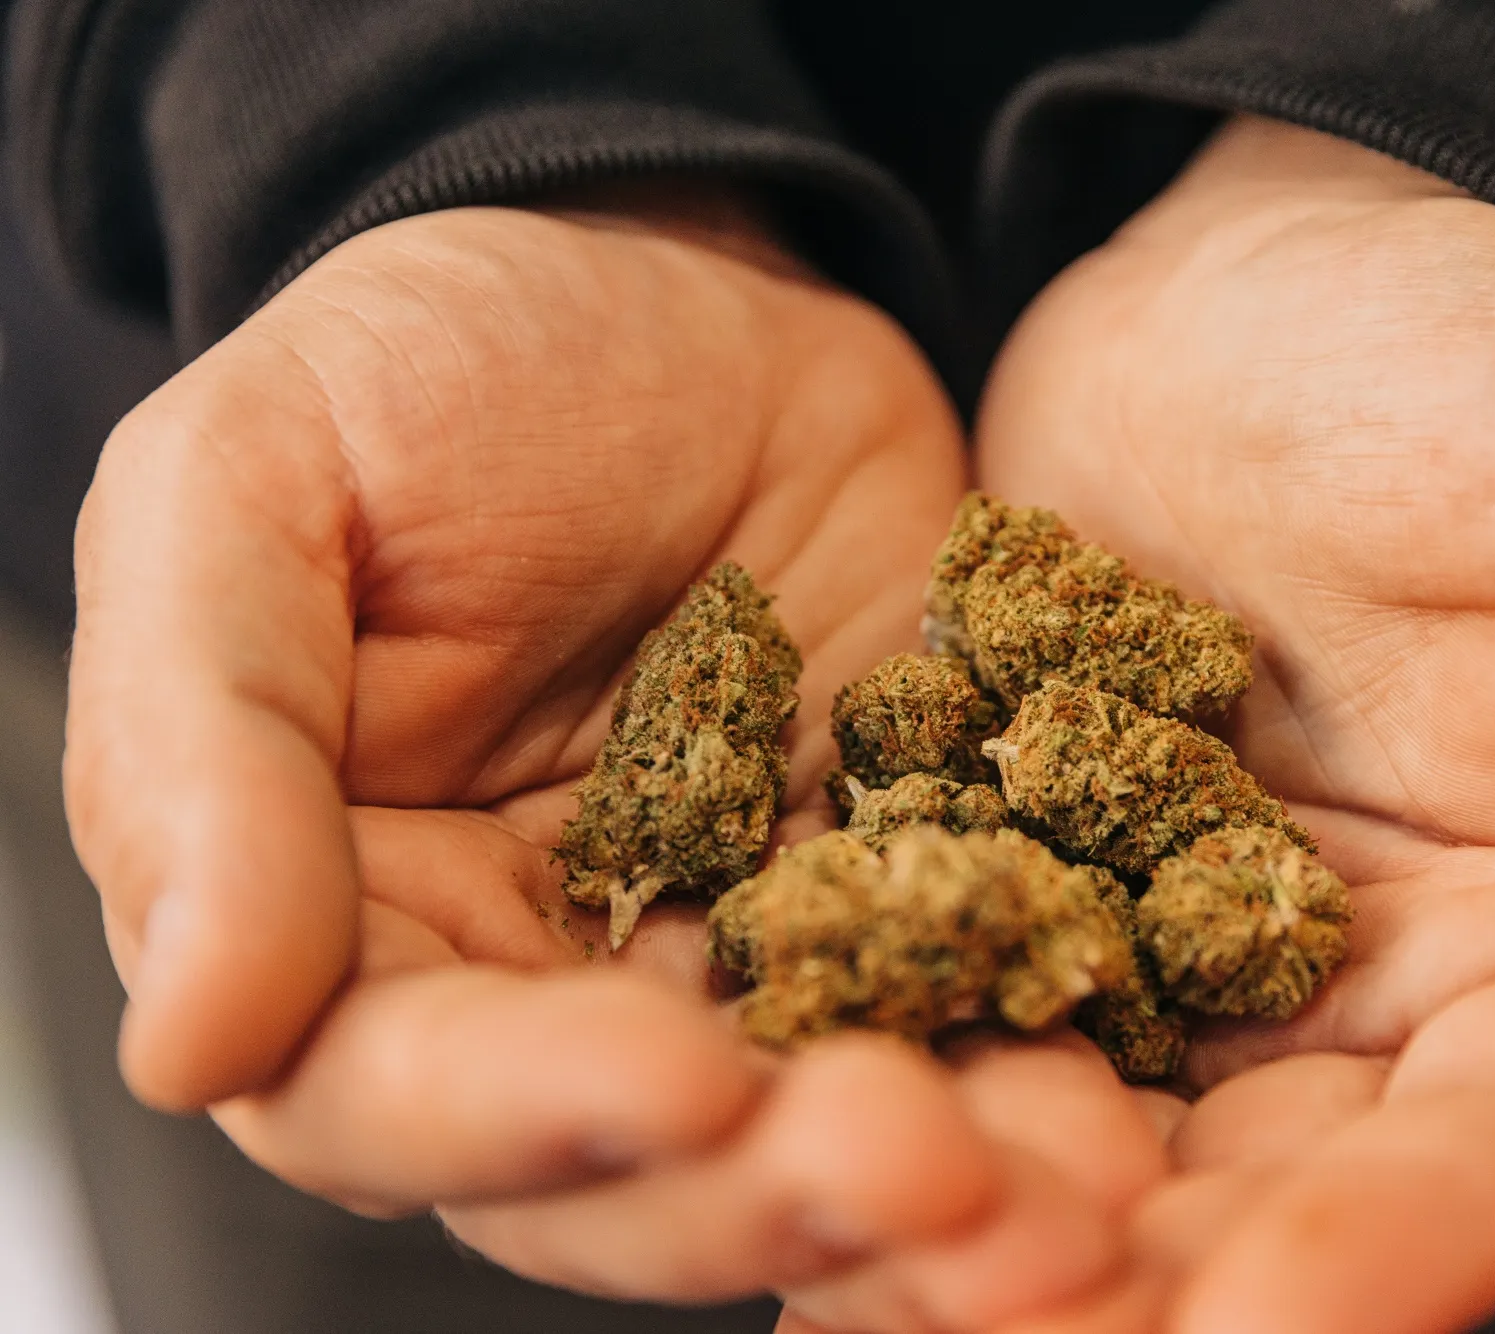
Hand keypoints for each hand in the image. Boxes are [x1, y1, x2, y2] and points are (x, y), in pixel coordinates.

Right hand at [64, 192, 1158, 1317]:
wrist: (677, 289)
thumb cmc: (431, 370)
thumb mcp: (250, 493)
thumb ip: (201, 755)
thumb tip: (192, 1039)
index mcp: (360, 925)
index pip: (406, 1097)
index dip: (534, 1119)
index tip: (680, 1079)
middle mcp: (549, 990)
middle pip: (638, 1181)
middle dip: (774, 1195)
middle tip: (927, 1177)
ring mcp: (741, 958)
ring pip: (817, 1139)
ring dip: (937, 1190)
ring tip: (1062, 1203)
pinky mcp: (901, 900)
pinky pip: (971, 1017)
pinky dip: (1041, 1081)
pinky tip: (1124, 1123)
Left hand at [973, 117, 1494, 1330]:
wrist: (1264, 279)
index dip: (1400, 1246)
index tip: (1253, 1321)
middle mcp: (1377, 993)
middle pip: (1287, 1197)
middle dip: (1162, 1287)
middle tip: (1009, 1332)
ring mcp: (1189, 952)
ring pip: (1115, 1146)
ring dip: (1006, 1230)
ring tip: (878, 1290)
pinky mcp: (1035, 882)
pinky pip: (970, 1008)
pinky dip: (902, 1080)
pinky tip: (796, 1132)